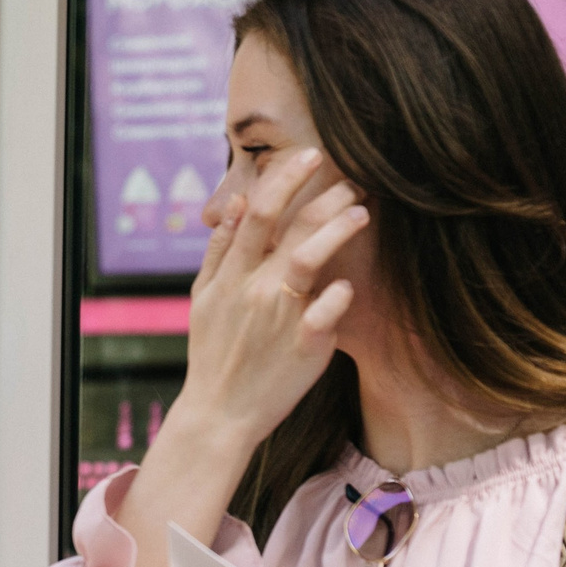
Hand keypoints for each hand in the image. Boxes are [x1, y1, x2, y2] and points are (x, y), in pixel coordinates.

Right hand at [178, 148, 367, 448]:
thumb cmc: (214, 353)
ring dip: (337, 230)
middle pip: (290, 228)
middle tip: (353, 178)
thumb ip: (220, 251)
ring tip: (362, 213)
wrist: (219, 412)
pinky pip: (327, 310)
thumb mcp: (203, 300)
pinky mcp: (304, 345)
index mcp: (230, 276)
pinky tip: (349, 285)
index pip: (259, 213)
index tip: (310, 153)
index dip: (285, 178)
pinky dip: (339, 294)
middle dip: (324, 195)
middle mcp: (253, 289)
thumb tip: (239, 204)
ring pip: (309, 259)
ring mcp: (279, 316)